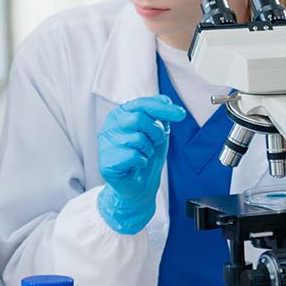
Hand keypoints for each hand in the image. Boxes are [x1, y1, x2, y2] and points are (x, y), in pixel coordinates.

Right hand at [97, 96, 186, 234]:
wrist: (140, 186)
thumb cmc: (146, 156)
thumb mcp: (156, 131)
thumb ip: (159, 114)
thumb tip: (166, 100)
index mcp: (119, 115)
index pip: (141, 103)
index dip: (162, 108)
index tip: (181, 114)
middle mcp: (109, 127)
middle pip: (139, 118)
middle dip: (155, 132)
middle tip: (155, 143)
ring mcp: (105, 145)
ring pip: (137, 138)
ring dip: (148, 150)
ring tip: (143, 156)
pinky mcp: (106, 162)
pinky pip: (133, 156)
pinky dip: (141, 162)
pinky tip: (136, 166)